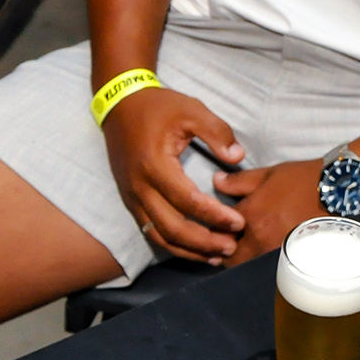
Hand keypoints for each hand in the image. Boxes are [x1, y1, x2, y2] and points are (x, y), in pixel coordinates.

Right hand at [101, 87, 246, 262]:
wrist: (120, 105)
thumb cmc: (159, 107)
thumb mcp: (192, 110)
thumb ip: (217, 132)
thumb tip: (238, 157)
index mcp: (155, 164)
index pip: (187, 200)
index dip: (214, 215)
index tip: (239, 221)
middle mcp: (139, 186)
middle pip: (172, 227)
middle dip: (204, 242)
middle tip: (232, 245)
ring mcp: (132, 197)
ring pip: (159, 236)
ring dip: (189, 250)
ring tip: (217, 255)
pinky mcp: (131, 201)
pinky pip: (151, 231)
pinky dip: (173, 244)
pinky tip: (195, 249)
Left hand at [211, 159, 325, 265]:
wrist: (337, 190)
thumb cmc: (303, 179)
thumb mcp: (269, 174)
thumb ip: (239, 181)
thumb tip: (216, 181)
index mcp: (250, 215)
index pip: (218, 231)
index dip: (215, 231)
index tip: (219, 230)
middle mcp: (259, 238)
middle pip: (231, 258)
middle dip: (227, 253)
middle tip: (232, 246)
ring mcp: (276, 253)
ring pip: (250, 266)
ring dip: (246, 260)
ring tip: (251, 252)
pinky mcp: (292, 260)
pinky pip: (269, 269)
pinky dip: (264, 265)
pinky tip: (268, 256)